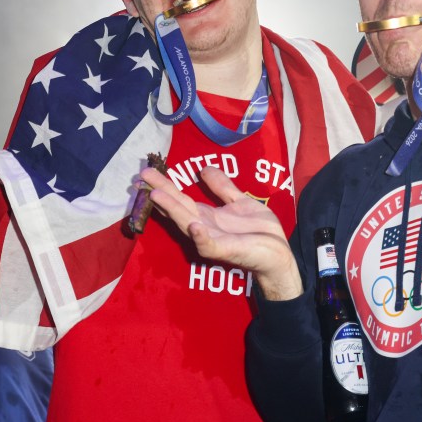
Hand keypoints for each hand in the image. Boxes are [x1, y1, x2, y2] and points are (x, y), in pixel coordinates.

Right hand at [141, 166, 303, 299]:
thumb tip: (203, 168)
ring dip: (172, 211)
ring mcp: (212, 240)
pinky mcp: (225, 251)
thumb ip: (222, 187)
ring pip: (187, 224)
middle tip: (142, 176)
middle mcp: (203, 227)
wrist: (279, 253)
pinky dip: (200, 236)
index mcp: (206, 216)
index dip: (165, 186)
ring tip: (157, 195)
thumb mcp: (240, 201)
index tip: (147, 172)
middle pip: (178, 207)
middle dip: (160, 192)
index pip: (180, 199)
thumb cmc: (259, 230)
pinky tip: (194, 225)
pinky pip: (209, 245)